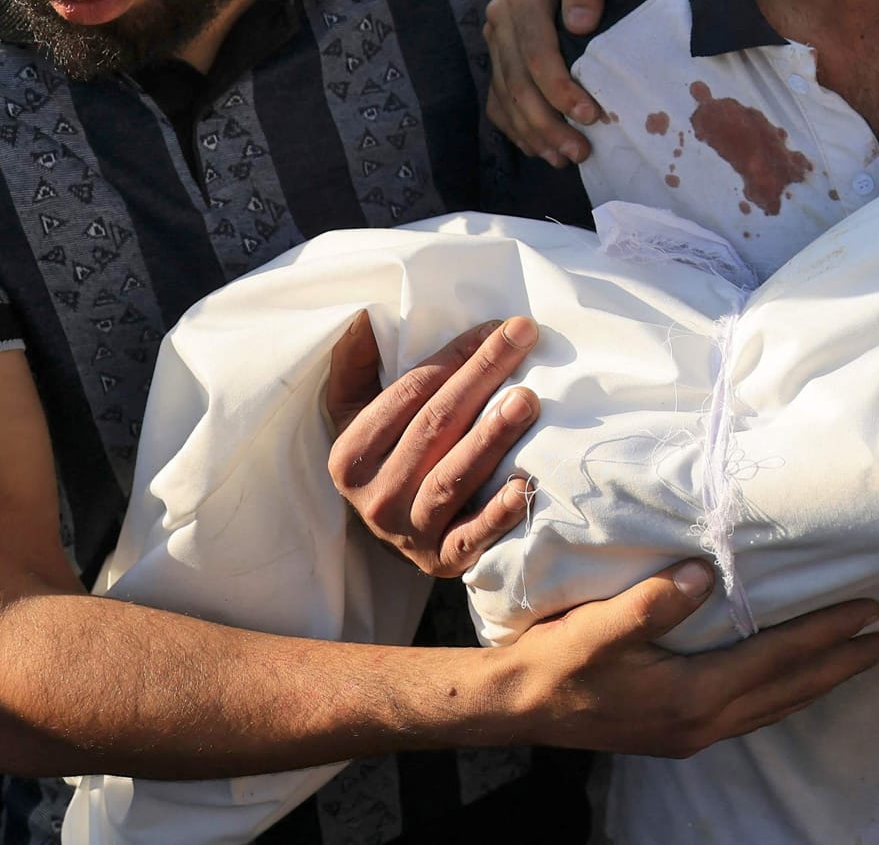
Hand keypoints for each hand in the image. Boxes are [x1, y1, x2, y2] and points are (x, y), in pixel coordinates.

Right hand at [326, 313, 542, 576]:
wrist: (397, 534)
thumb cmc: (386, 456)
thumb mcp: (356, 413)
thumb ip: (357, 366)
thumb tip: (366, 316)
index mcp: (351, 455)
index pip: (409, 394)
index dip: (453, 356)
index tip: (495, 326)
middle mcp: (374, 497)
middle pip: (435, 427)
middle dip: (481, 377)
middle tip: (523, 338)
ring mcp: (409, 532)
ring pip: (452, 478)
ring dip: (491, 438)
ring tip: (527, 400)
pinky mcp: (445, 561)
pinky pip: (472, 538)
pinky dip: (498, 516)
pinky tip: (524, 488)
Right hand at [486, 0, 636, 164]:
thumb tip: (579, 23)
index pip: (536, 49)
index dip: (559, 87)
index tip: (591, 115)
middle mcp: (501, 17)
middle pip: (518, 81)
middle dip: (548, 122)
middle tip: (582, 152)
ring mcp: (497, 41)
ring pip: (507, 98)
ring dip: (535, 134)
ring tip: (569, 158)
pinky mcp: (499, 59)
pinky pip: (499, 103)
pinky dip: (518, 131)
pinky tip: (544, 151)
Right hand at [502, 561, 878, 756]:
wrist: (516, 708)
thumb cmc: (558, 662)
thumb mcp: (600, 627)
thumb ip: (653, 602)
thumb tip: (703, 572)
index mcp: (693, 698)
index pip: (778, 659)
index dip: (827, 634)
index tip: (870, 611)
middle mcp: (704, 723)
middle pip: (792, 689)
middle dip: (843, 664)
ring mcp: (693, 733)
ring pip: (777, 705)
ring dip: (821, 680)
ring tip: (858, 657)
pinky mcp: (680, 732)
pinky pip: (754, 711)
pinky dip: (787, 692)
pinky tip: (793, 680)